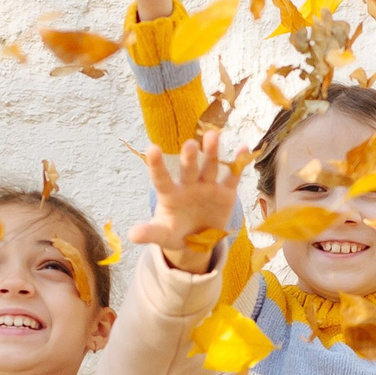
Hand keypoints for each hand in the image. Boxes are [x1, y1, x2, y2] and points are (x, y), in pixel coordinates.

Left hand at [129, 126, 238, 271]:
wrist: (199, 239)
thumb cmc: (176, 232)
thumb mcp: (163, 235)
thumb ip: (150, 232)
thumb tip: (132, 235)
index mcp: (170, 194)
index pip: (161, 178)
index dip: (157, 165)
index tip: (152, 149)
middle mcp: (189, 185)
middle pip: (189, 169)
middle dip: (189, 158)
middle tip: (189, 145)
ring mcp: (208, 186)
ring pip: (210, 166)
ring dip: (212, 152)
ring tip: (213, 136)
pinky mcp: (226, 192)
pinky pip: (233, 176)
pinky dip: (239, 163)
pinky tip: (243, 149)